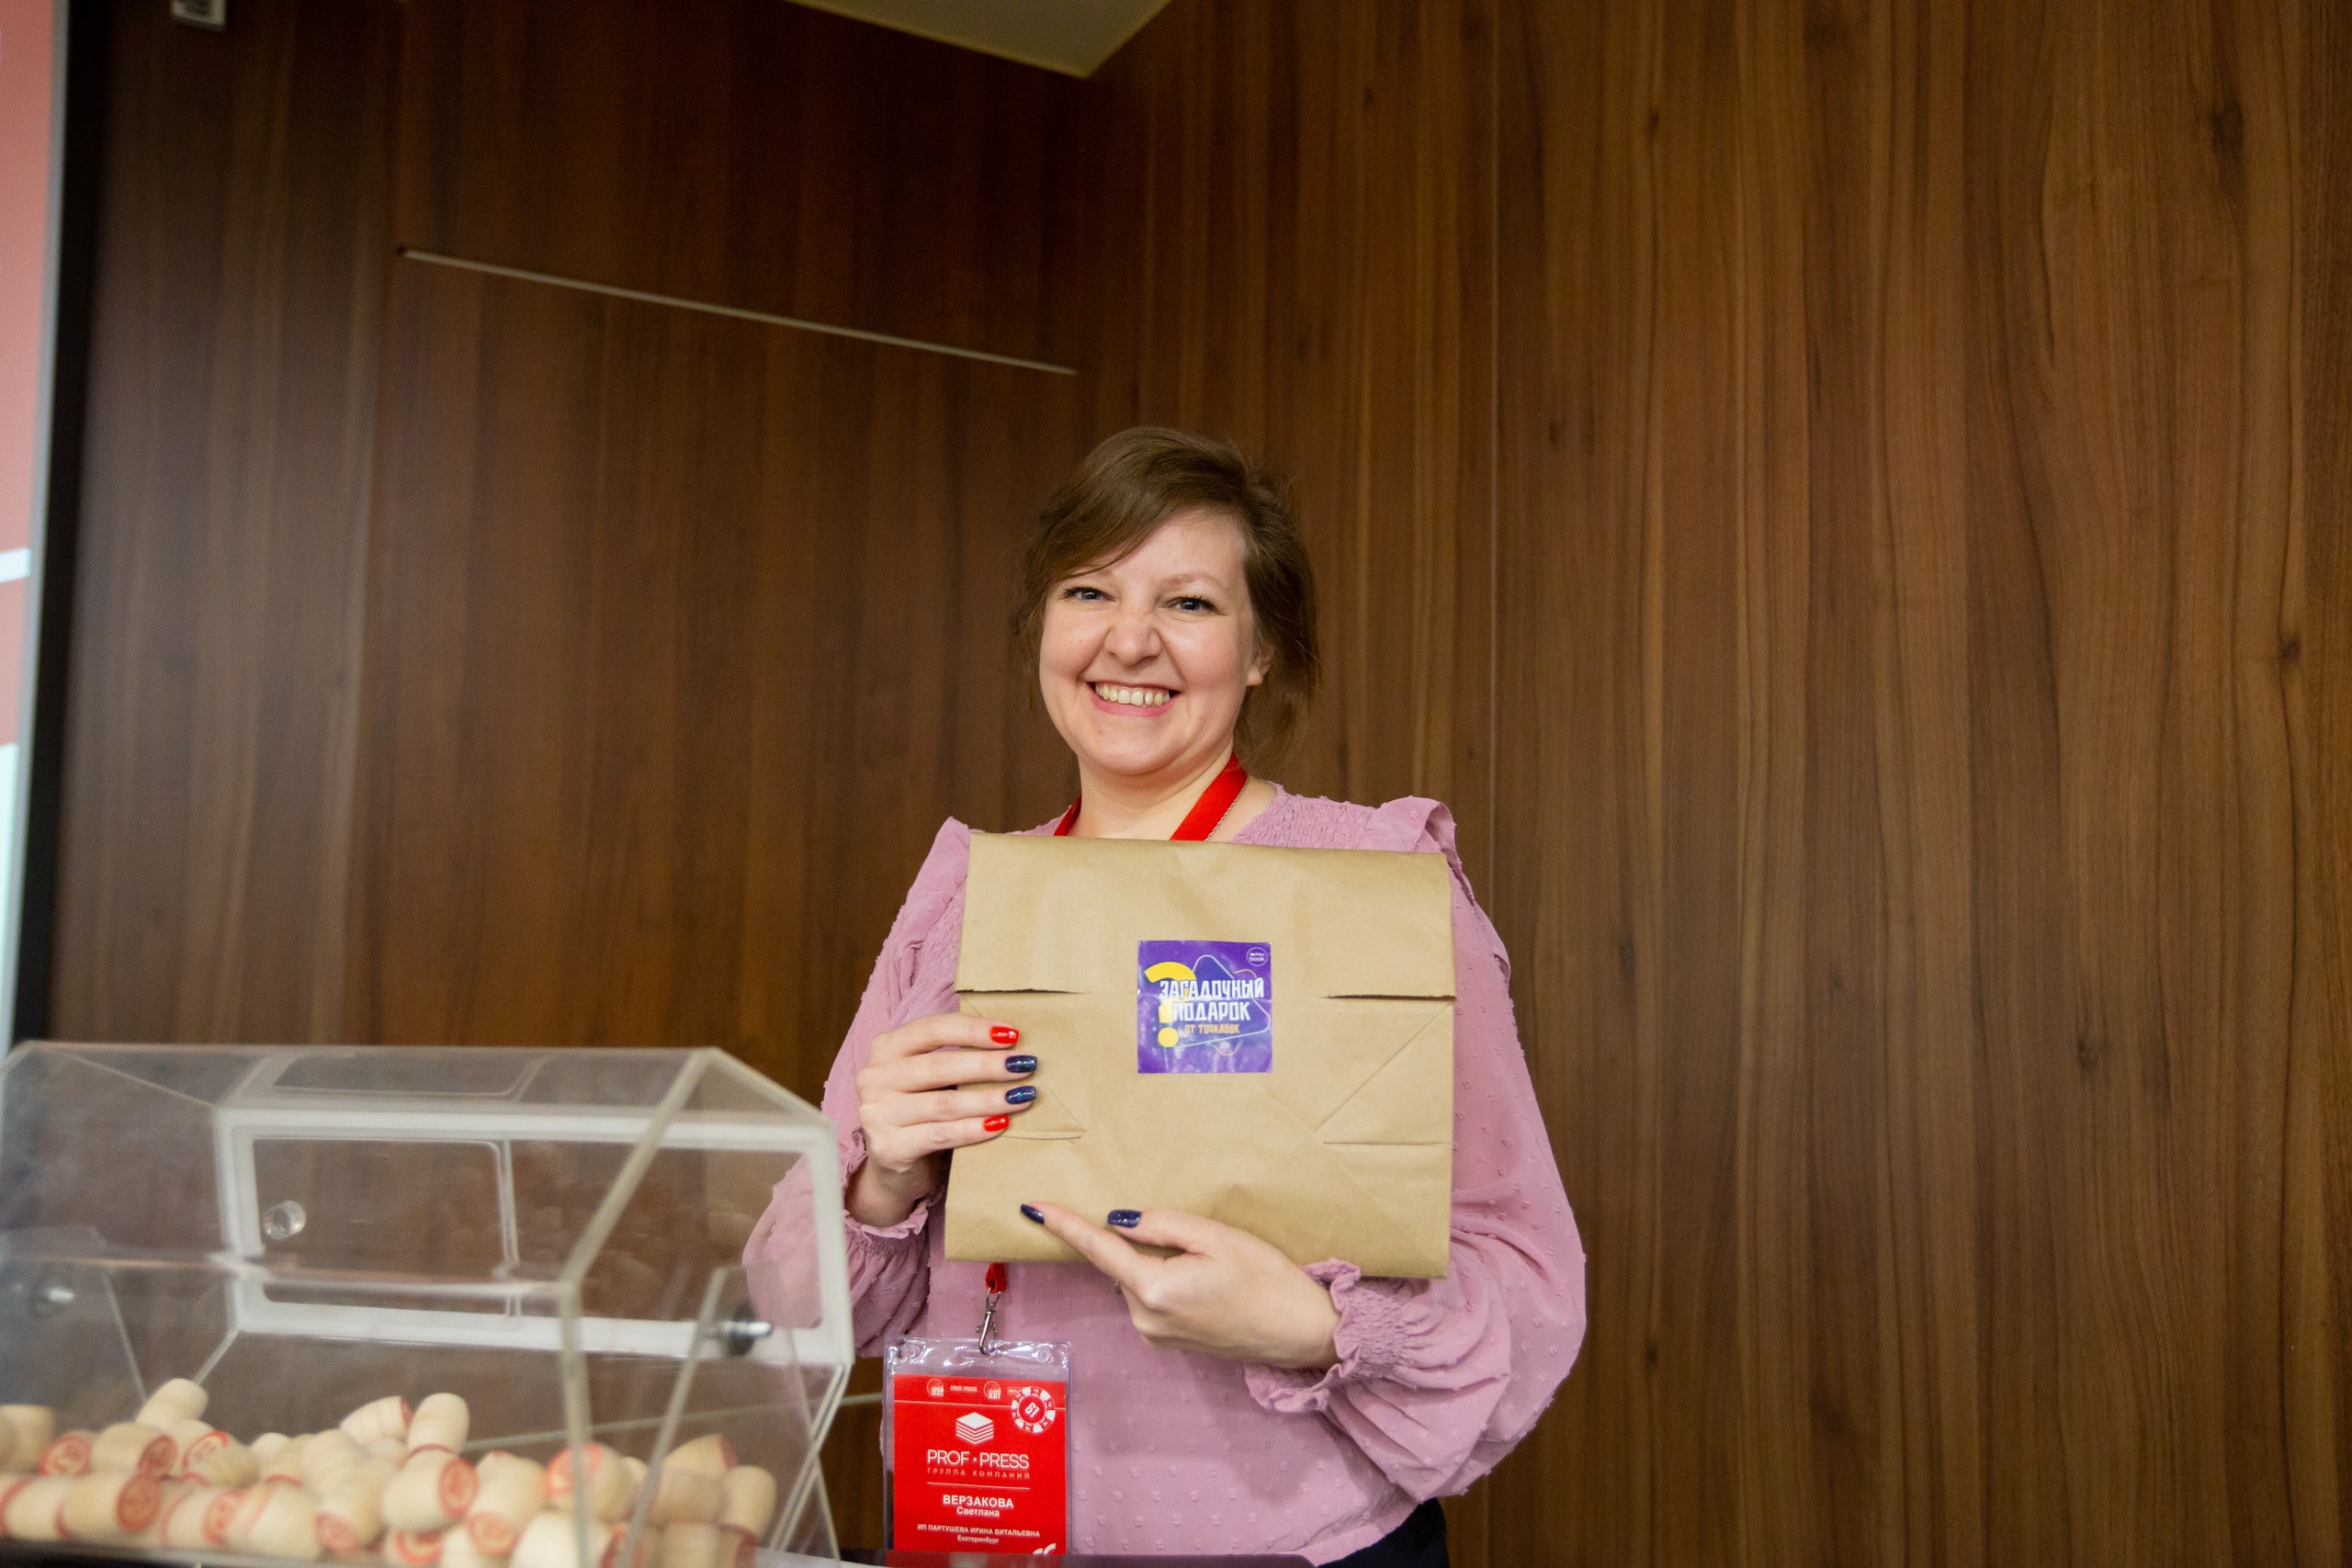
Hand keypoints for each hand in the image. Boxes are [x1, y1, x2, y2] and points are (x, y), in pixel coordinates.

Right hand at [847, 1012, 1035, 1227]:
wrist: (893, 1169)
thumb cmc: (921, 1113)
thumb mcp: (928, 1079)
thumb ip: (955, 1057)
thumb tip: (1012, 1044)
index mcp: (886, 1048)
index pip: (932, 1029)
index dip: (973, 1030)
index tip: (1012, 1034)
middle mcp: (875, 1077)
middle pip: (939, 1066)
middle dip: (988, 1065)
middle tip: (1025, 1065)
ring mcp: (877, 1114)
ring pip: (943, 1103)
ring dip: (989, 1099)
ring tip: (1022, 1096)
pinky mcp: (888, 1148)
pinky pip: (940, 1135)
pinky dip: (973, 1129)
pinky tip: (1000, 1124)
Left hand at [1026, 1204, 1340, 1368]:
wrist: (1301, 1333)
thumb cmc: (1267, 1279)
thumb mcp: (1217, 1237)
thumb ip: (1161, 1226)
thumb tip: (1117, 1221)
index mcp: (1154, 1289)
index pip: (1098, 1249)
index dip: (1064, 1225)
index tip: (1032, 1207)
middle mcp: (1144, 1318)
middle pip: (1118, 1265)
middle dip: (1135, 1242)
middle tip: (1190, 1236)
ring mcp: (1155, 1335)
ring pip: (1135, 1281)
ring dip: (1153, 1263)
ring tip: (1207, 1261)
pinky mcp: (1167, 1342)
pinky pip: (1149, 1299)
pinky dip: (1162, 1281)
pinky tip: (1203, 1279)